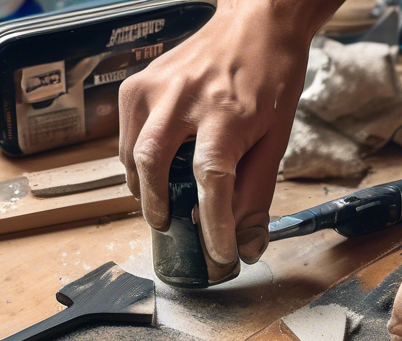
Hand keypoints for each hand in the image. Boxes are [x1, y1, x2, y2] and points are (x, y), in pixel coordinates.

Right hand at [118, 3, 318, 266]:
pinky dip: (133, 161)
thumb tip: (248, 246)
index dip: (214, 226)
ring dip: (142, 188)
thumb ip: (258, 193)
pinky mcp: (137, 83)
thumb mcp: (276, 139)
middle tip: (170, 229)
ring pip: (130, 154)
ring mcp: (155, 88)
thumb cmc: (270, 81)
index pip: (213, 182)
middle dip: (158, 208)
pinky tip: (151, 171)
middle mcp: (184, 98)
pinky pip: (125, 135)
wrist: (255, 24)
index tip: (220, 256)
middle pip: (153, 166)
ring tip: (160, 204)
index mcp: (227, 114)